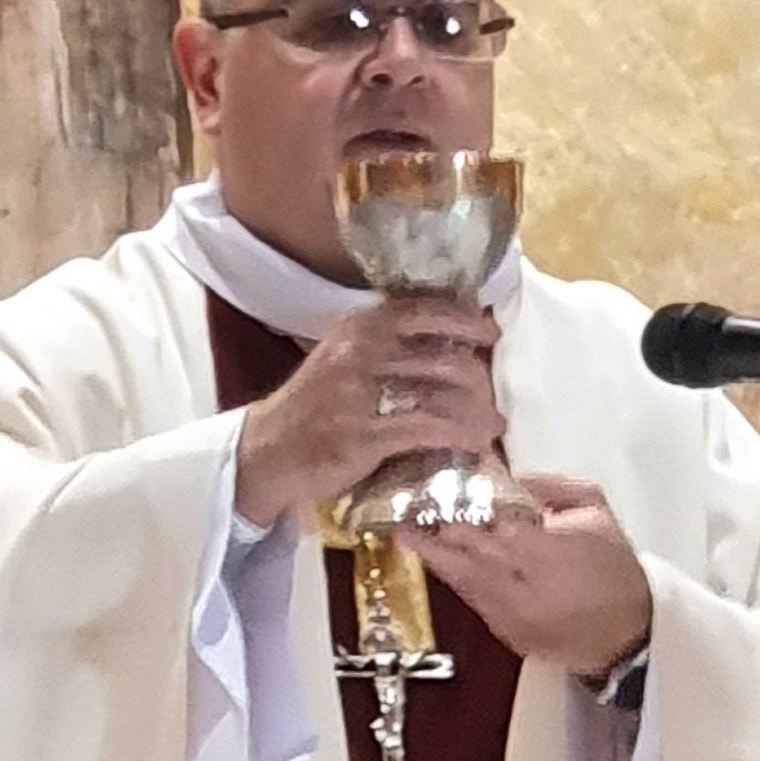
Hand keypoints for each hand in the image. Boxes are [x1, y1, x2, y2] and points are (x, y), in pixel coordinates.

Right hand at [235, 299, 502, 526]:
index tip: (489, 330)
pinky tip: (476, 442)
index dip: (462, 318)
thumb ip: (385, 342)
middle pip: (440, 355)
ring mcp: (358, 394)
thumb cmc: (314, 406)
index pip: (421, 310)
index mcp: (357, 327)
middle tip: (491, 393)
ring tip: (492, 422)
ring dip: (475, 410)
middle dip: (475, 376)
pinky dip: (460, 435)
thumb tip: (447, 332)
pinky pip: (427, 429)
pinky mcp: (362, 435)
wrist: (267, 450)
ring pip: (438, 393)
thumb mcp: (342, 357)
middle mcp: (359, 352)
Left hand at [429, 474, 651, 679]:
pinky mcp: (508, 633)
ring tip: (410, 537)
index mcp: (547, 550)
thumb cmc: (616, 571)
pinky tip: (441, 567)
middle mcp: (524, 583)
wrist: (628, 634)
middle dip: (442, 532)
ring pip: (465, 580)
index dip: (469, 509)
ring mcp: (512, 612)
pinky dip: (457, 583)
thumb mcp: (599, 514)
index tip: (447, 491)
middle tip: (412, 513)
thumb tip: (518, 477)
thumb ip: (558, 489)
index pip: (496, 524)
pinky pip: (474, 603)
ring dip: (437, 558)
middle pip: (471, 552)